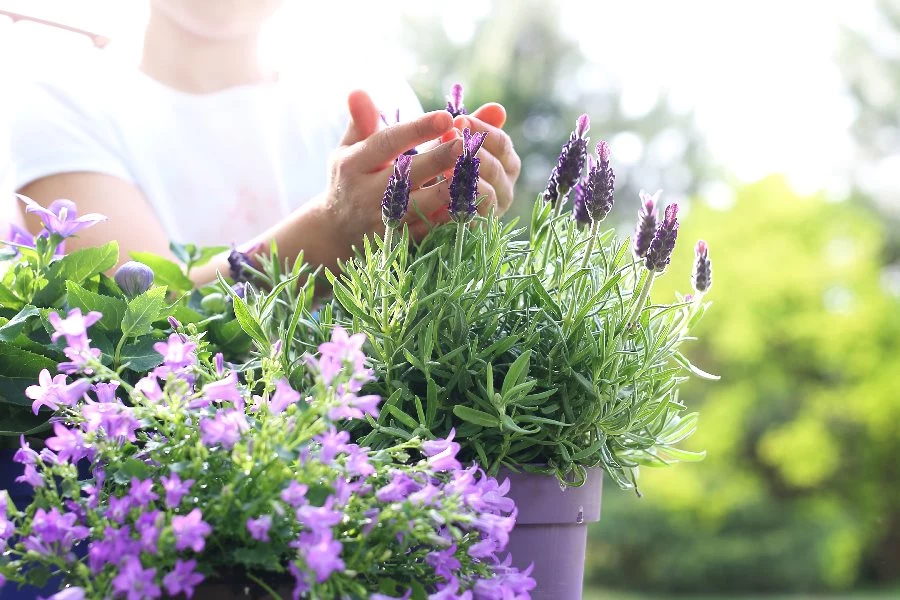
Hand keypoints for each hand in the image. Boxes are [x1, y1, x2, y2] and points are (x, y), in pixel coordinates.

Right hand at [322, 90, 460, 254]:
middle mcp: (366, 193)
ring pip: (421, 205)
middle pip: (407, 174)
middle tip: (466, 142)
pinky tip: (469, 201)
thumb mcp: (348, 148)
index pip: (388, 143)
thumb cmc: (350, 178)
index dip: (417, 130)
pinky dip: (449, 216)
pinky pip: (428, 228)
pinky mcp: (398, 241)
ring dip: (449, 189)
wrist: (336, 232)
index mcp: (354, 164)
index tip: (445, 116)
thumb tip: (358, 90)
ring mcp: (382, 220)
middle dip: (439, 159)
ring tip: (474, 171)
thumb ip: (361, 121)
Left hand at [437, 103, 521, 218]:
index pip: (502, 144)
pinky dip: (459, 200)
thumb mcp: (458, 143)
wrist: (426, 205)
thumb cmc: (446, 166)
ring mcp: (494, 211)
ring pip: (488, 191)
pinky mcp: (479, 229)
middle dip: (472, 151)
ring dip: (467, 175)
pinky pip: (473, 214)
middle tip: (449, 139)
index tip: (458, 120)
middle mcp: (506, 188)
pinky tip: (442, 187)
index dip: (481, 130)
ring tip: (446, 162)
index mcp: (507, 164)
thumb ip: (477, 127)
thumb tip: (498, 109)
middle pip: (496, 167)